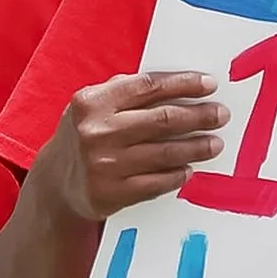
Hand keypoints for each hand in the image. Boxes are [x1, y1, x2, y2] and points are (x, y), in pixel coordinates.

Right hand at [52, 71, 228, 220]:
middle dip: (198, 116)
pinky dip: (177, 175)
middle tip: (221, 115)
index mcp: (92, 102)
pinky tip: (189, 169)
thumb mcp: (94, 106)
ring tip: (214, 144)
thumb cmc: (85, 135)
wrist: (55, 182)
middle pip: (161, 120)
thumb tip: (182, 87)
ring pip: (163, 153)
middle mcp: (96, 132)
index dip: (183, 83)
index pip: (148, 86)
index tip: (209, 84)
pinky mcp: (110, 194)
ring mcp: (102, 165)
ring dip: (196, 148)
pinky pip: (155, 183)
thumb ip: (128, 93)